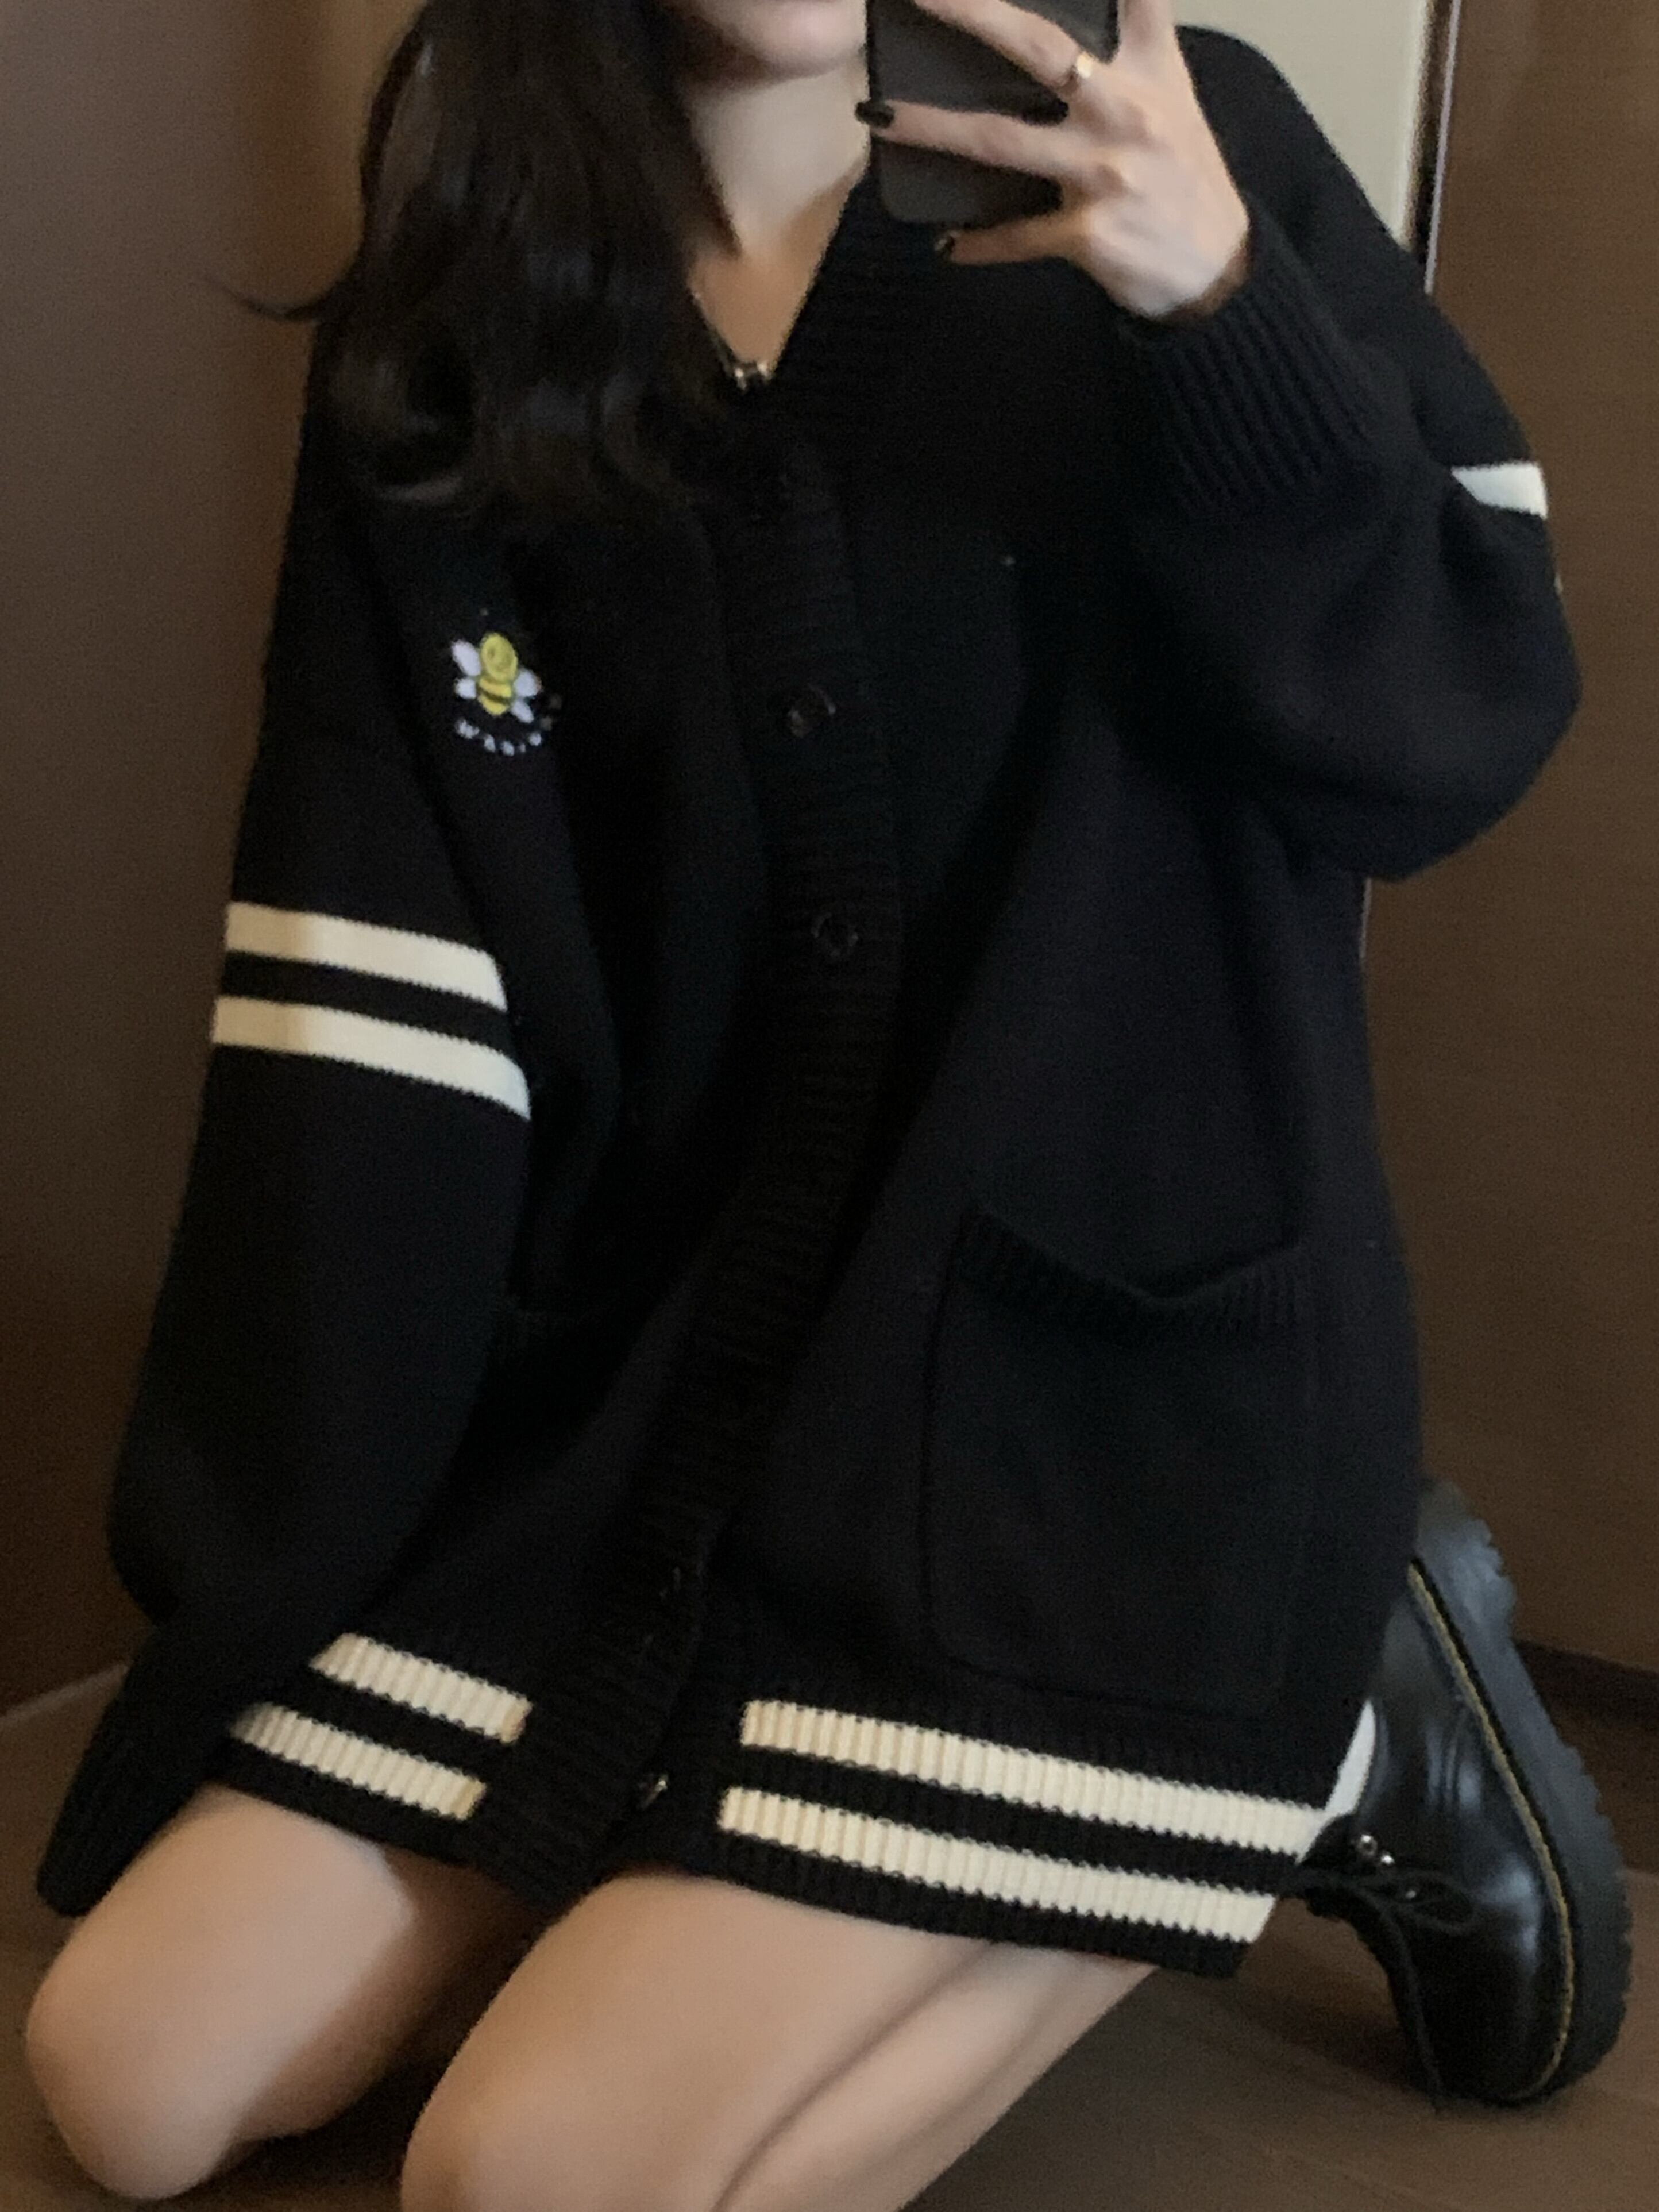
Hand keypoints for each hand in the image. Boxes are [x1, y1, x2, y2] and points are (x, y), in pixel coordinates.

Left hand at [865, 0, 1251, 322]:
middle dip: (973, 12)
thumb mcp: (1171, 95)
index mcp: (1149, 68)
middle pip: (1038, 48)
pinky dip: (978, 243)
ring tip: (877, 118)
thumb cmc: (1182, 175)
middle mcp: (1126, 111)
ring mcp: (1104, 173)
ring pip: (1002, 141)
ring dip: (932, 128)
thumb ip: (1132, 43)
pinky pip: (1016, 236)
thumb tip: (1071, 26)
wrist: (1217, 268)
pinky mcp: (1089, 233)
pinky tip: (946, 245)